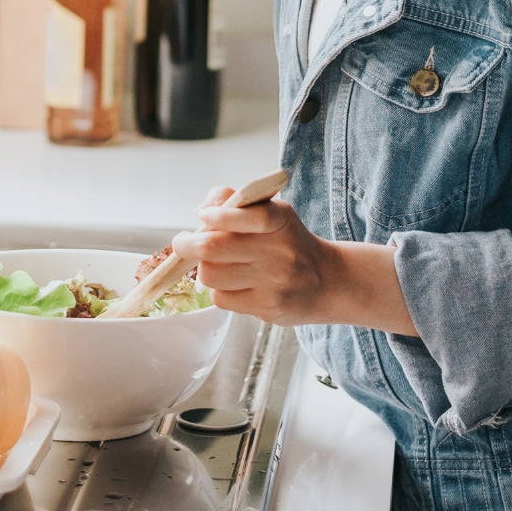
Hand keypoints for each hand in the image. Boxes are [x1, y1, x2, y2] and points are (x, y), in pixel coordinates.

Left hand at [171, 186, 418, 334]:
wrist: (327, 281)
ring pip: (212, 275)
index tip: (203, 215)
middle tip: (184, 242)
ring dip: (204, 267)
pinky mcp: (267, 308)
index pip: (247, 214)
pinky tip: (231, 282)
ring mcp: (274, 282)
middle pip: (215, 248)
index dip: (217, 214)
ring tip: (211, 262)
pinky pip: (221, 298)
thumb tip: (203, 210)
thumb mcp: (273, 211)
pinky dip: (218, 288)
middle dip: (189, 244)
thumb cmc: (289, 242)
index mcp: (280, 220)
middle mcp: (279, 251)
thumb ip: (238, 202)